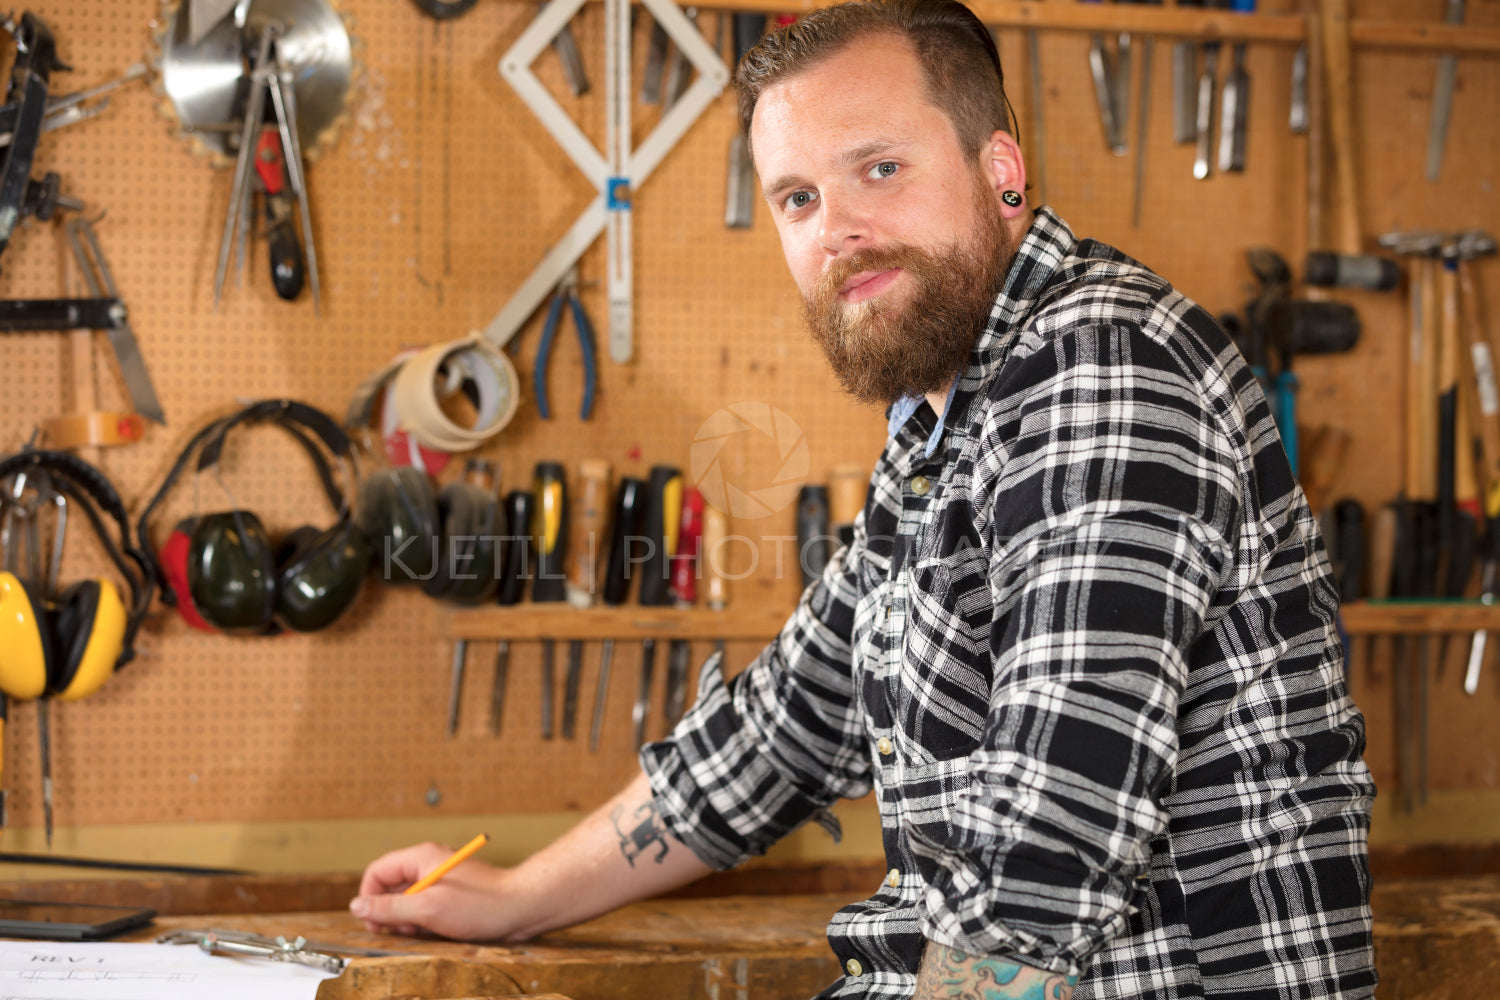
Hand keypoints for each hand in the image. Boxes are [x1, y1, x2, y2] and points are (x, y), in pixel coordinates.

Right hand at [350, 841, 518, 940]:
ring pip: (405, 901)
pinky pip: (422, 908)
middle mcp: (427, 864)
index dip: (368, 897)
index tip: (374, 922)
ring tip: (422, 930)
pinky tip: (435, 930)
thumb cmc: (480, 904)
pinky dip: (422, 921)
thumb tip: (356, 906)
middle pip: (389, 887)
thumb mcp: (428, 908)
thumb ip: (389, 907)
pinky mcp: (448, 896)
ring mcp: (438, 880)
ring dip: (406, 920)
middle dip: (389, 912)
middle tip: (402, 930)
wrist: (520, 908)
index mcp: (420, 857)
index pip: (377, 871)